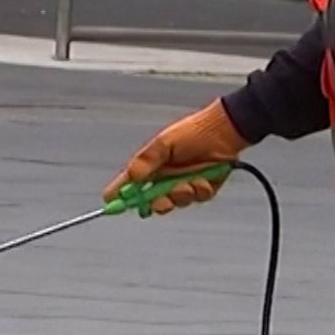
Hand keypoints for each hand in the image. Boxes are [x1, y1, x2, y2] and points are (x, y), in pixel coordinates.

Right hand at [105, 100, 250, 214]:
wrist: (223, 130)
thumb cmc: (192, 132)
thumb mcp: (164, 143)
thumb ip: (147, 160)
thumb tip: (131, 176)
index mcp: (151, 166)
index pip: (129, 183)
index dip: (119, 195)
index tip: (110, 203)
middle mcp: (165, 178)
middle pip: (151, 202)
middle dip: (155, 204)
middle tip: (159, 202)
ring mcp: (183, 185)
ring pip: (175, 203)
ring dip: (180, 195)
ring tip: (188, 182)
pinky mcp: (201, 190)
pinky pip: (196, 198)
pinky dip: (199, 190)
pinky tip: (204, 178)